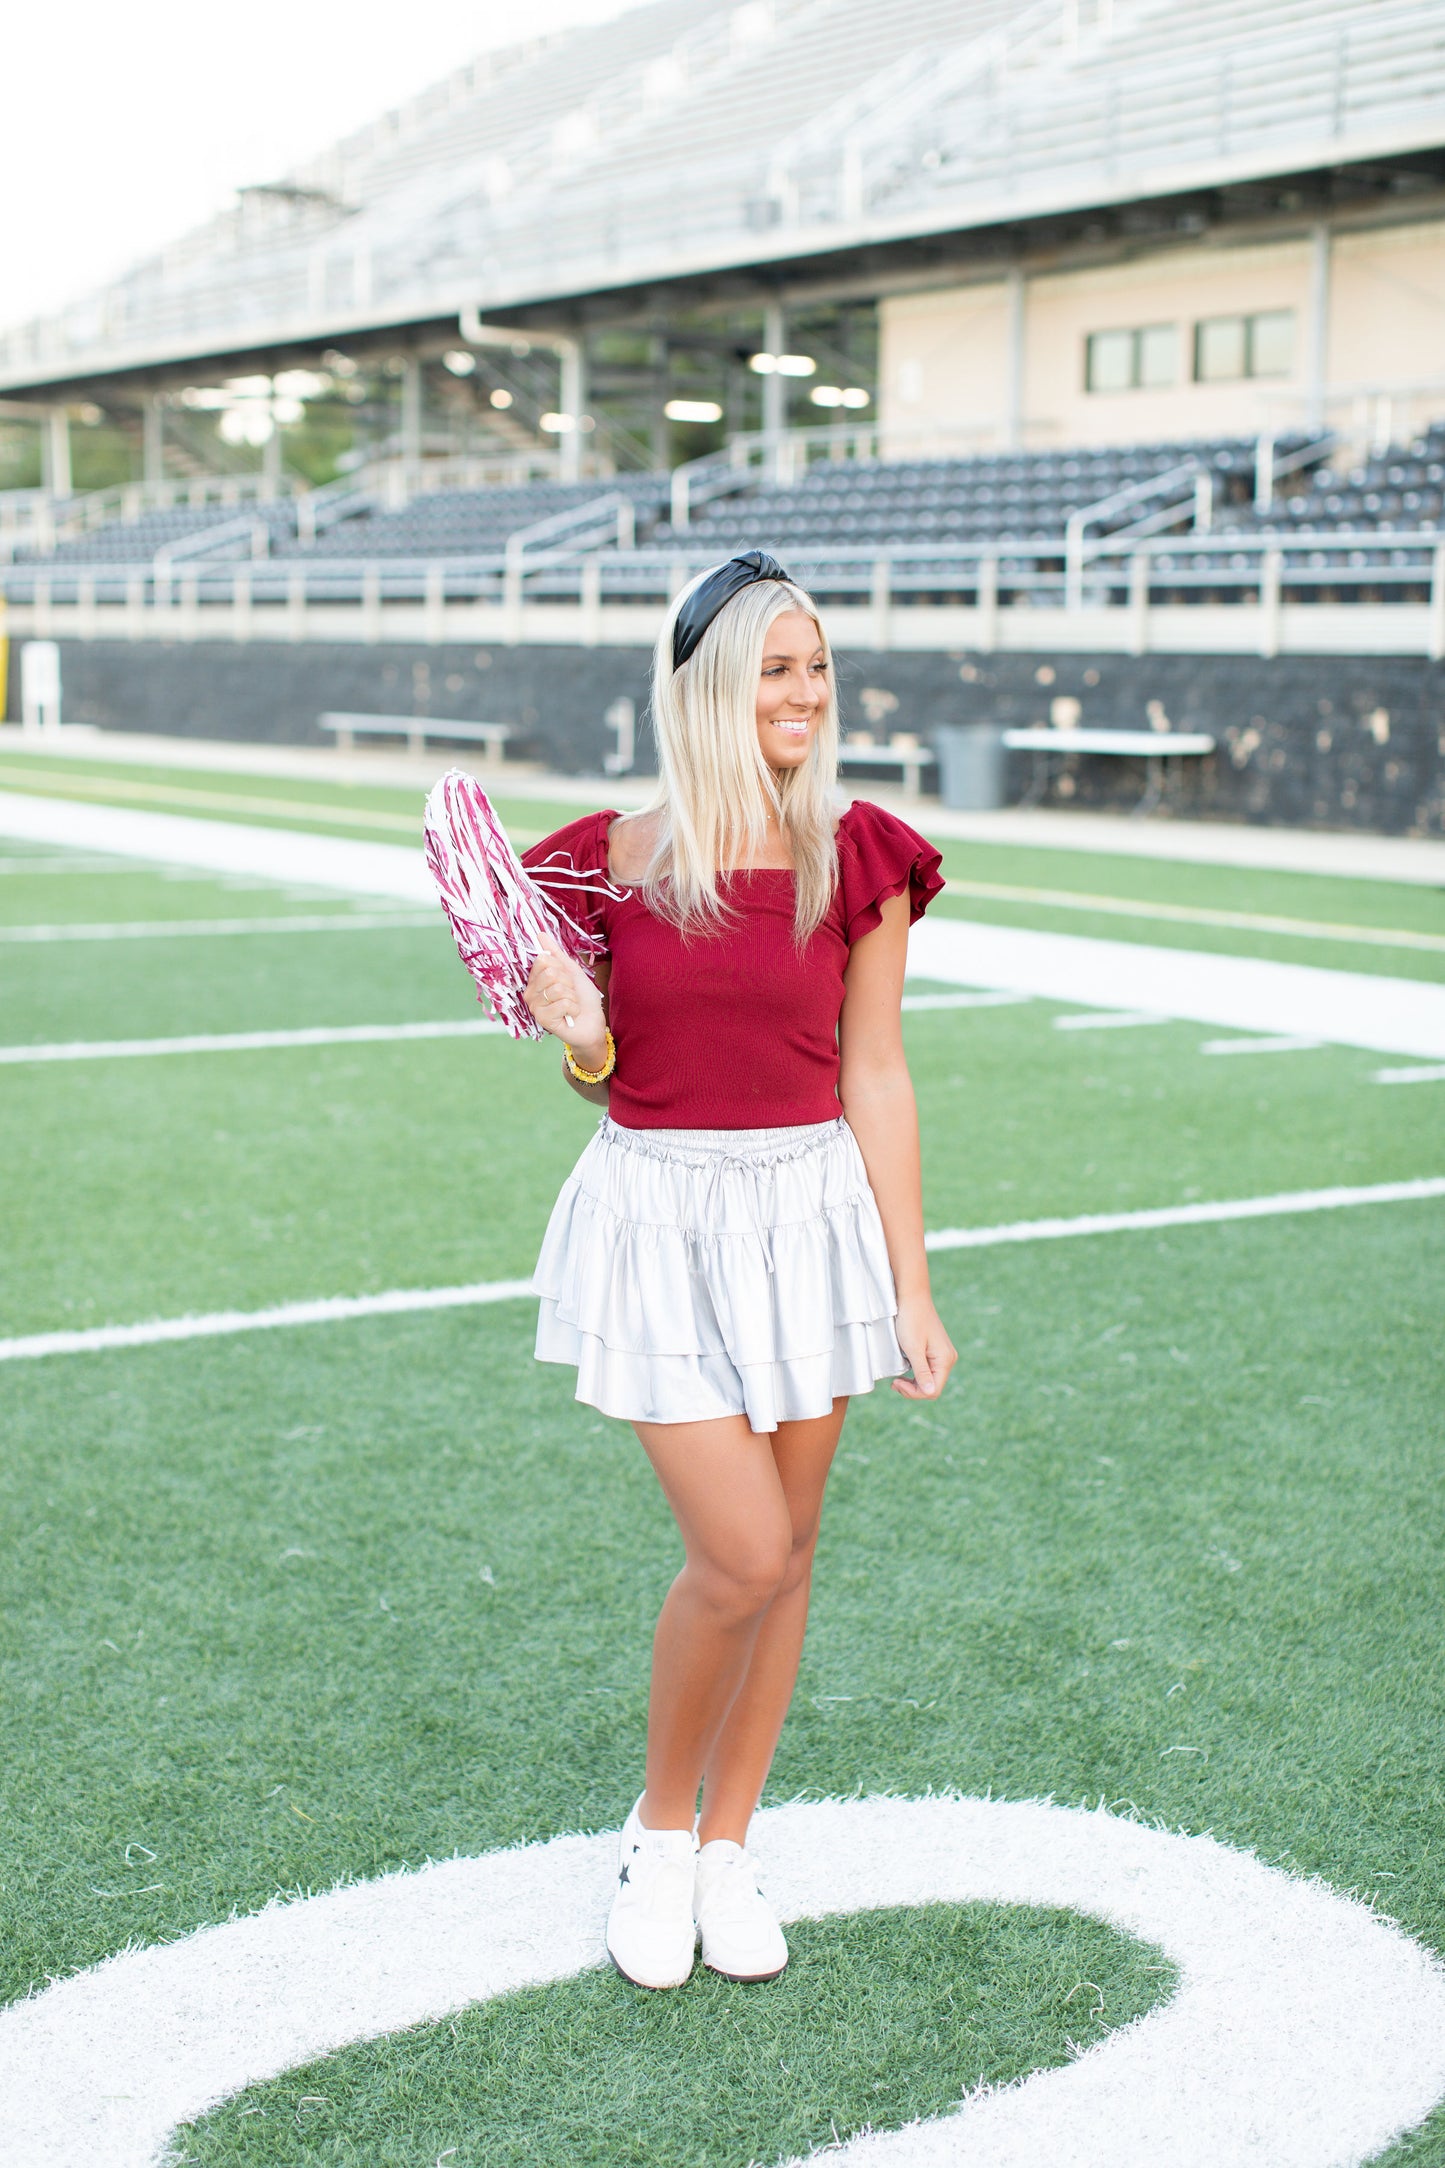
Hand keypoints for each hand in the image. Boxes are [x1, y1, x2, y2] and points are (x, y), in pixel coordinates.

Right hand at [522, 936, 605, 1059]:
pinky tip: (570, 1015)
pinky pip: (562, 1003)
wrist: (593, 1023)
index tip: (566, 979)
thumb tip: (540, 934)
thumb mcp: (571, 971)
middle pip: (550, 972)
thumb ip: (556, 953)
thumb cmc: (583, 998)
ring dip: (572, 997)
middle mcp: (530, 992)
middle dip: (568, 983)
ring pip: (557, 988)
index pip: (543, 959)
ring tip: (571, 1005)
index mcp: (535, 979)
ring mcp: (534, 1006)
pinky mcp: (542, 1019)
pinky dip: (573, 1008)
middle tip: (570, 994)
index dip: (561, 968)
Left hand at [891, 1294, 956, 1402]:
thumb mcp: (913, 1348)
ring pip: (929, 1380)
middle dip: (913, 1389)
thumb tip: (929, 1392)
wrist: (912, 1296)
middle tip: (894, 1383)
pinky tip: (905, 1370)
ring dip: (913, 1382)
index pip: (933, 1390)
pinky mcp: (935, 1350)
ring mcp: (943, 1354)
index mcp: (945, 1359)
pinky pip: (928, 1370)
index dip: (914, 1393)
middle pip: (932, 1387)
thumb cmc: (911, 1319)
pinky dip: (915, 1374)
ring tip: (898, 1378)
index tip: (896, 1383)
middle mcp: (948, 1359)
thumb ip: (922, 1372)